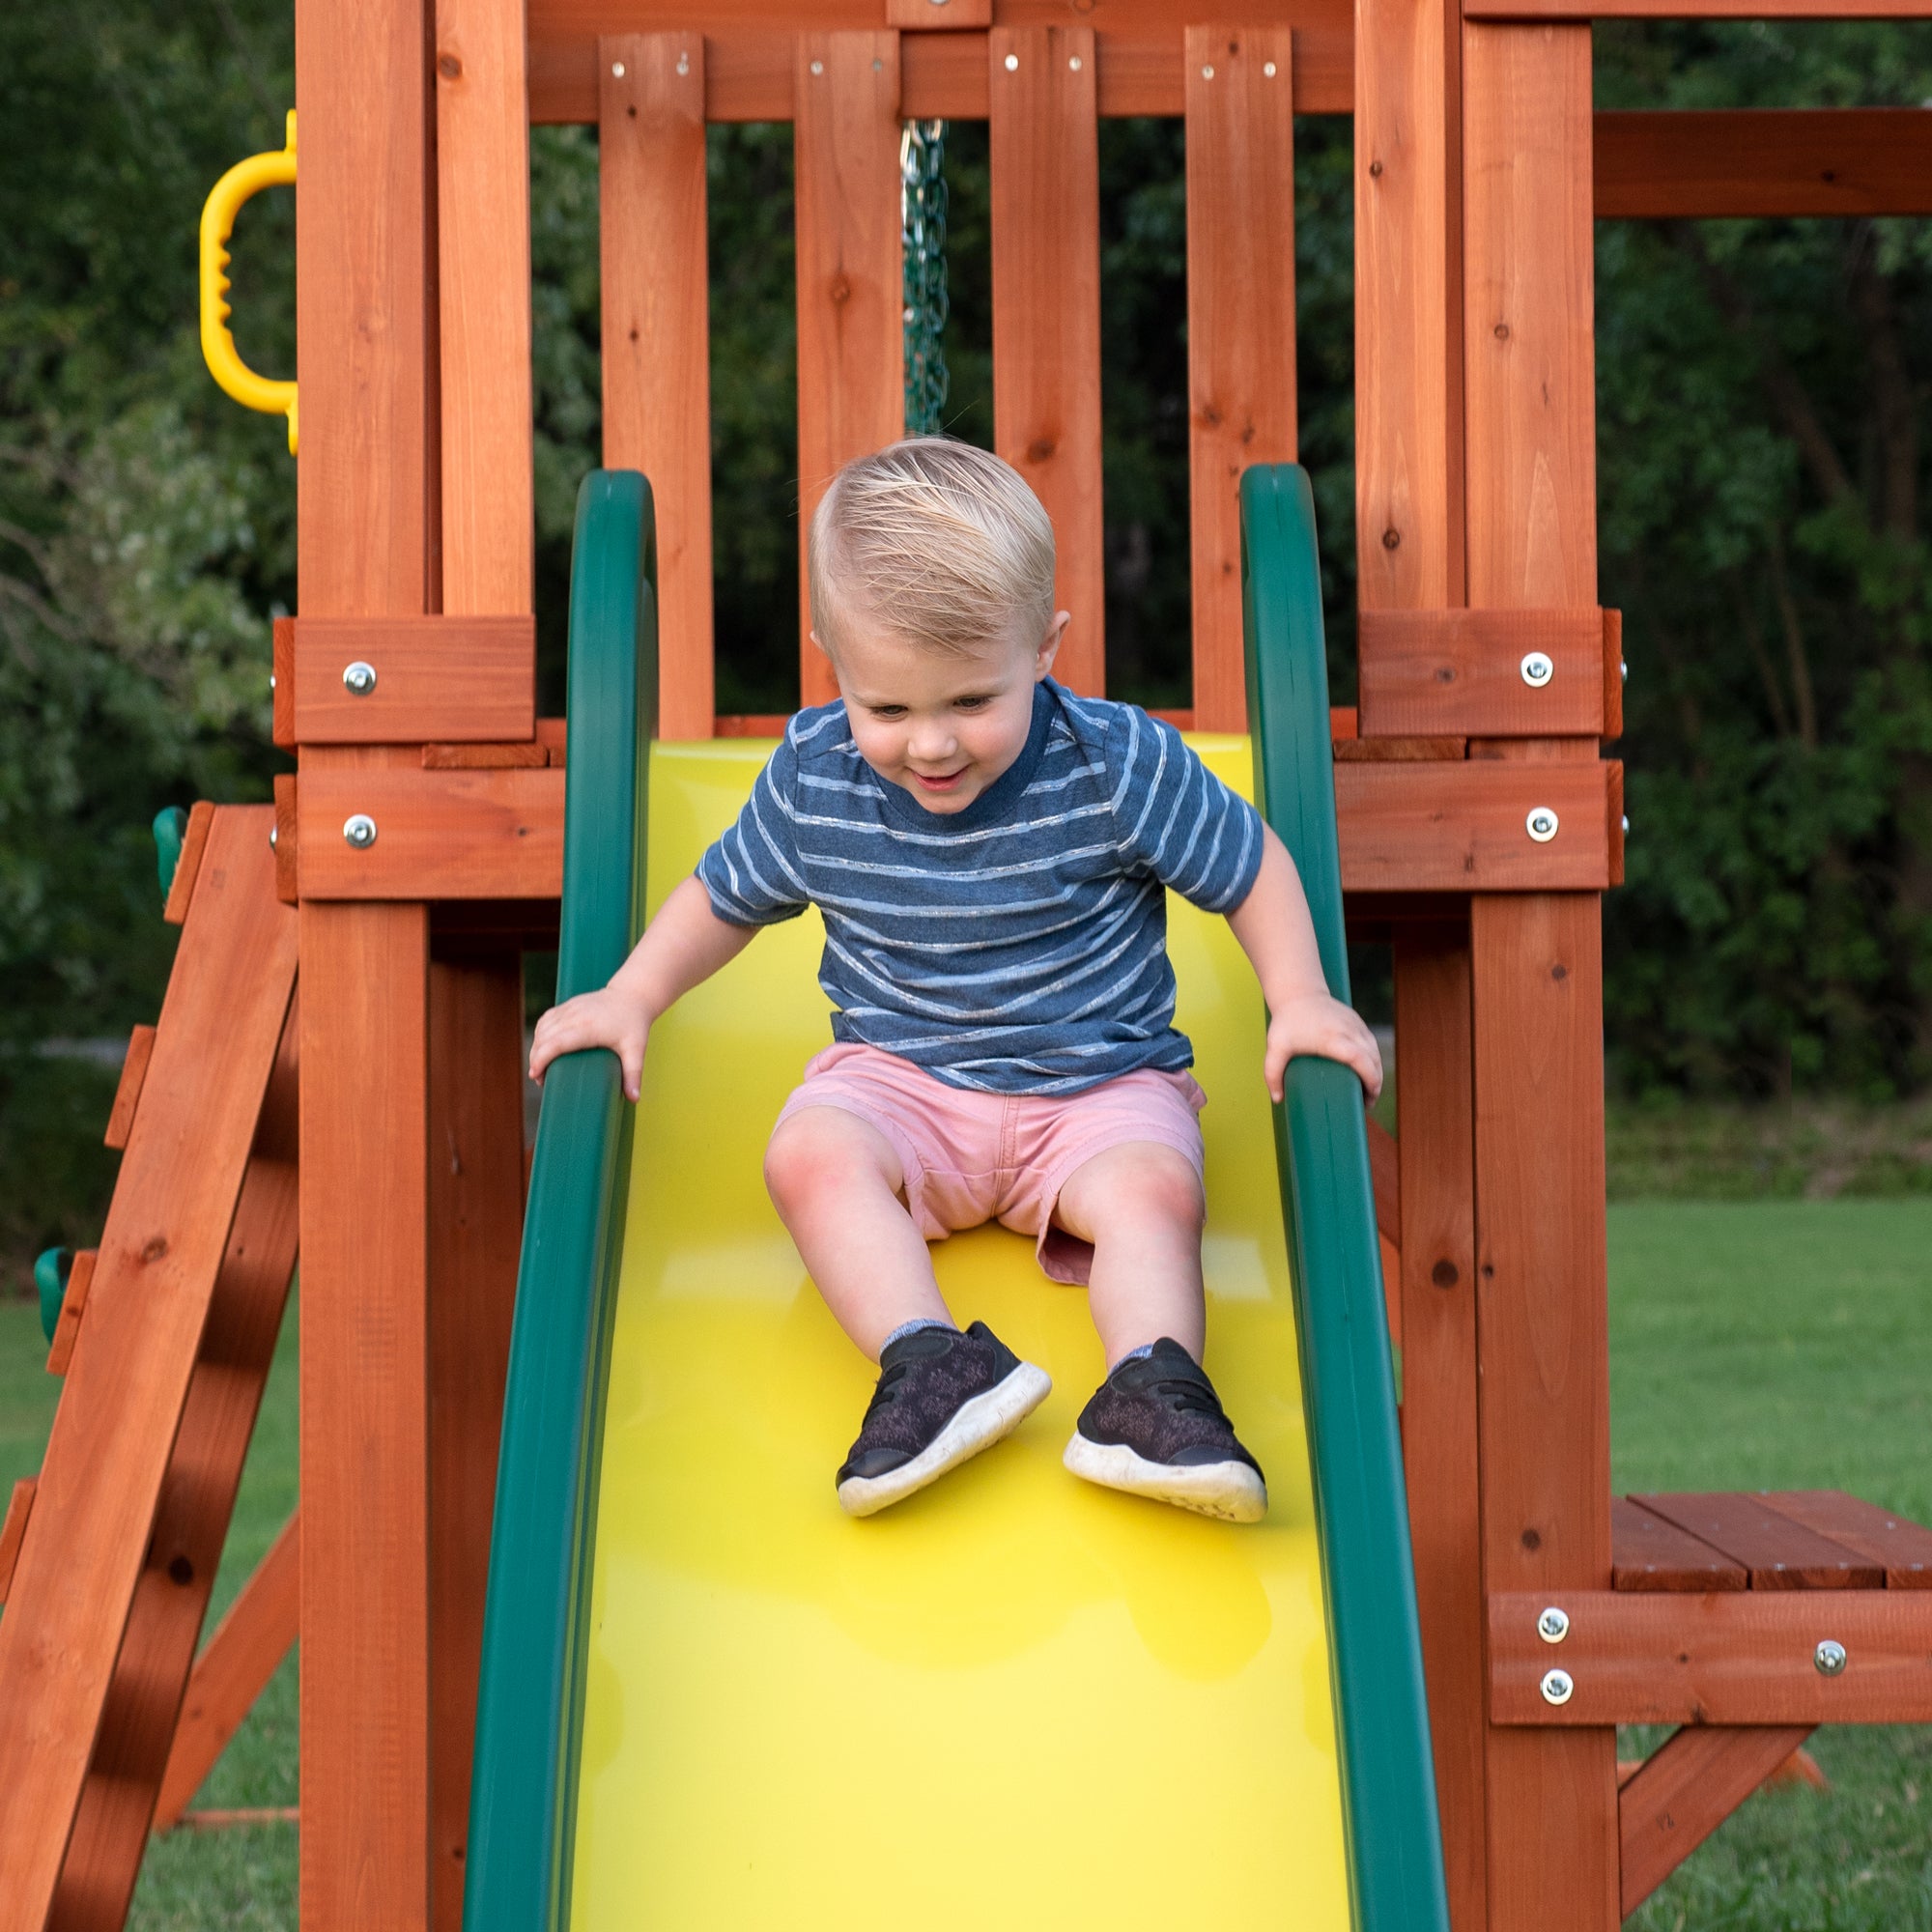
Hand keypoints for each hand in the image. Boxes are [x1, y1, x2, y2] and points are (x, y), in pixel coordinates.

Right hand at [528, 987, 650, 1101]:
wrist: (632, 995)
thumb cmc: (634, 1024)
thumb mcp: (636, 1050)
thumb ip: (633, 1074)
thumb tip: (635, 1099)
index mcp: (589, 1027)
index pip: (557, 1042)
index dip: (542, 1058)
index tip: (535, 1075)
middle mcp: (576, 1015)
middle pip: (545, 1037)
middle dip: (536, 1058)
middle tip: (539, 1079)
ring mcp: (570, 1008)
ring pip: (542, 1027)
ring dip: (536, 1047)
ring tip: (539, 1067)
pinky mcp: (568, 1005)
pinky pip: (546, 1019)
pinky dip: (540, 1034)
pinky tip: (541, 1048)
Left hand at [1262, 992, 1382, 1103]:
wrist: (1299, 993)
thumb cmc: (1287, 1022)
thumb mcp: (1275, 1048)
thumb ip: (1272, 1074)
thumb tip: (1278, 1100)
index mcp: (1331, 1037)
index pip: (1358, 1057)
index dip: (1369, 1077)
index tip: (1369, 1096)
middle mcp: (1348, 1030)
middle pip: (1372, 1058)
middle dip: (1375, 1082)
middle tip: (1367, 1103)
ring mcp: (1355, 1025)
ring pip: (1375, 1051)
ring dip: (1377, 1072)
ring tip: (1368, 1092)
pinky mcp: (1358, 1022)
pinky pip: (1372, 1044)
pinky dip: (1374, 1060)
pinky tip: (1369, 1074)